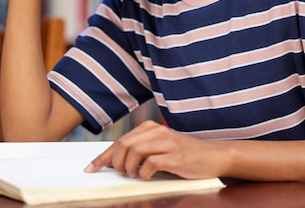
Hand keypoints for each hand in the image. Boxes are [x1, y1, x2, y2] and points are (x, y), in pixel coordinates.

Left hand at [84, 120, 220, 179]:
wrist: (213, 156)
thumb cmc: (184, 154)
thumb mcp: (160, 148)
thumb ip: (140, 151)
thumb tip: (114, 162)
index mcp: (151, 128)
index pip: (120, 141)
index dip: (103, 156)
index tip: (91, 168)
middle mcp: (158, 132)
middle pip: (124, 144)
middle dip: (114, 162)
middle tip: (118, 173)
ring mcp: (167, 143)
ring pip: (135, 151)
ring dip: (128, 166)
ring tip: (132, 175)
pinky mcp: (176, 157)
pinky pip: (152, 163)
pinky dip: (144, 172)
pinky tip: (146, 176)